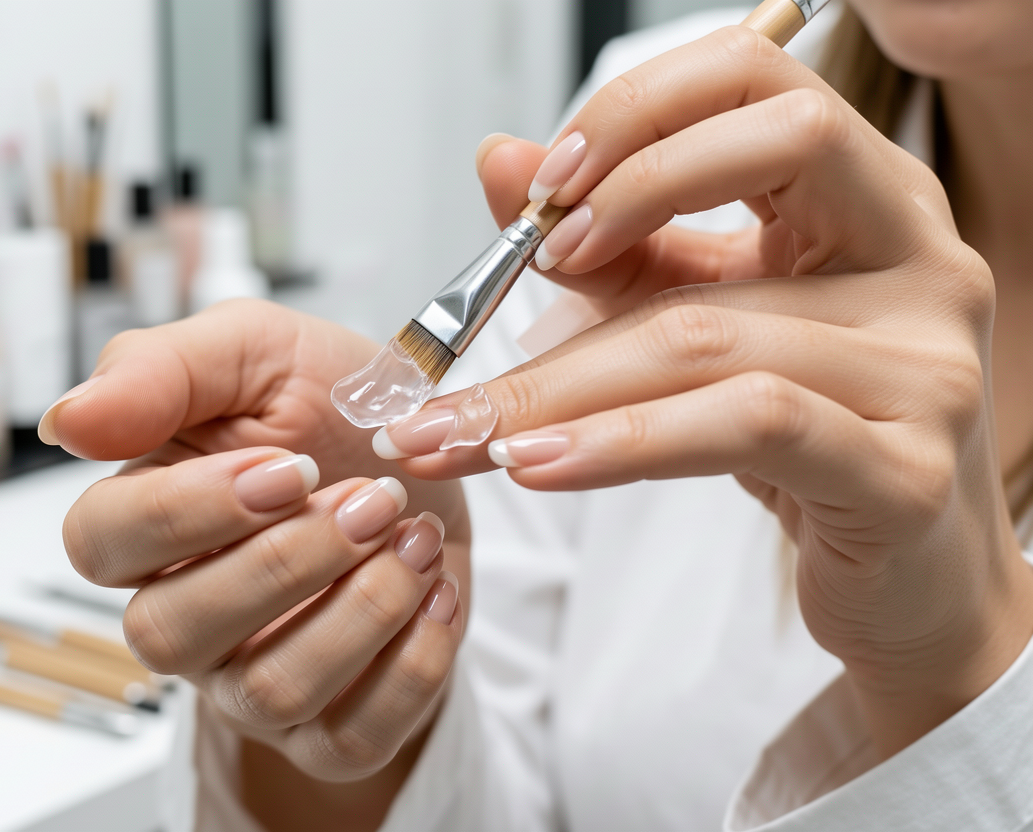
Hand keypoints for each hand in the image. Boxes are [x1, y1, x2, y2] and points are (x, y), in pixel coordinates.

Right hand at [45, 301, 467, 792]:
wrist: (429, 464)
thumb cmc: (330, 407)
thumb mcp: (255, 350)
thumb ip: (158, 371)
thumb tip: (68, 420)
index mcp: (148, 521)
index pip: (102, 544)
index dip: (189, 512)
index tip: (287, 469)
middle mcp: (186, 611)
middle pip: (172, 631)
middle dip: (288, 563)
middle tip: (372, 498)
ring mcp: (252, 678)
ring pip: (269, 689)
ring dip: (361, 610)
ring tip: (414, 537)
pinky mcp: (332, 724)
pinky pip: (353, 739)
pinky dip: (411, 666)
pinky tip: (435, 591)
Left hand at [388, 27, 1032, 755]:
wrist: (908, 576)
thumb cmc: (811, 438)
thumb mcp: (707, 316)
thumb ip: (614, 237)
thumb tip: (500, 161)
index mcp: (872, 199)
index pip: (758, 81)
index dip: (640, 116)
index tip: (542, 194)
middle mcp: (919, 261)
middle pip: (734, 188)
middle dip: (582, 237)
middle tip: (470, 316)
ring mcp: (925, 367)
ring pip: (711, 333)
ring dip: (558, 385)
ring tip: (458, 433)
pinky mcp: (907, 472)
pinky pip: (747, 427)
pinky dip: (621, 441)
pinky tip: (537, 464)